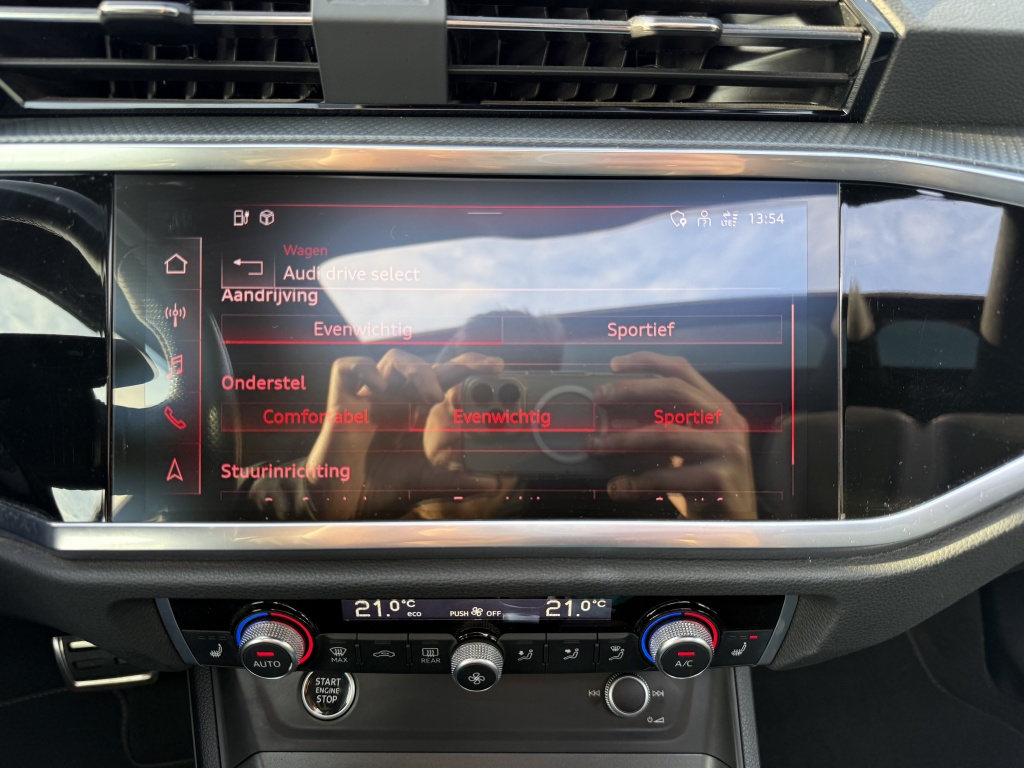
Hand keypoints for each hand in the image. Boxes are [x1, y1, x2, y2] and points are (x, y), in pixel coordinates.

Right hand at [305, 349, 503, 518]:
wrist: (344, 500)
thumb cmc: (386, 484)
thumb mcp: (429, 481)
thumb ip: (461, 480)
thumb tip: (497, 482)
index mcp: (421, 411)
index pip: (450, 379)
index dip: (472, 368)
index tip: (499, 367)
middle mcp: (400, 398)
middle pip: (431, 365)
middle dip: (460, 362)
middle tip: (484, 368)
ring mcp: (372, 396)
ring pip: (396, 360)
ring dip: (418, 370)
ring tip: (432, 394)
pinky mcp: (342, 399)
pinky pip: (349, 367)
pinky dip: (365, 370)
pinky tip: (379, 388)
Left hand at [590, 351, 756, 519]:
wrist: (736, 524)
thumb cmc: (707, 483)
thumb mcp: (693, 445)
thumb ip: (668, 424)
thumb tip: (616, 414)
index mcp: (720, 407)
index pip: (683, 371)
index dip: (647, 362)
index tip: (614, 365)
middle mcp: (728, 422)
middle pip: (675, 391)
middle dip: (632, 390)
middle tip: (600, 398)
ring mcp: (728, 449)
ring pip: (665, 435)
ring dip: (623, 440)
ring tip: (596, 446)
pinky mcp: (721, 479)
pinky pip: (667, 476)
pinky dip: (636, 482)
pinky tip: (617, 487)